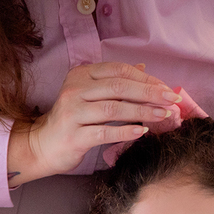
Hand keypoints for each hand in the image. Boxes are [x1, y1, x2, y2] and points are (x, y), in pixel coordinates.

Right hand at [8, 62, 181, 183]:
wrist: (41, 145)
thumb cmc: (72, 120)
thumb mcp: (90, 95)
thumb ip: (114, 81)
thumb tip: (144, 67)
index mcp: (80, 75)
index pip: (118, 70)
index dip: (145, 78)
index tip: (166, 88)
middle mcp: (74, 90)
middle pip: (119, 87)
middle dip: (150, 92)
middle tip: (172, 100)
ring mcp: (72, 113)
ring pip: (114, 109)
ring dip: (143, 112)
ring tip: (163, 115)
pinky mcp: (74, 136)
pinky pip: (105, 132)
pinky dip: (126, 132)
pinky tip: (143, 132)